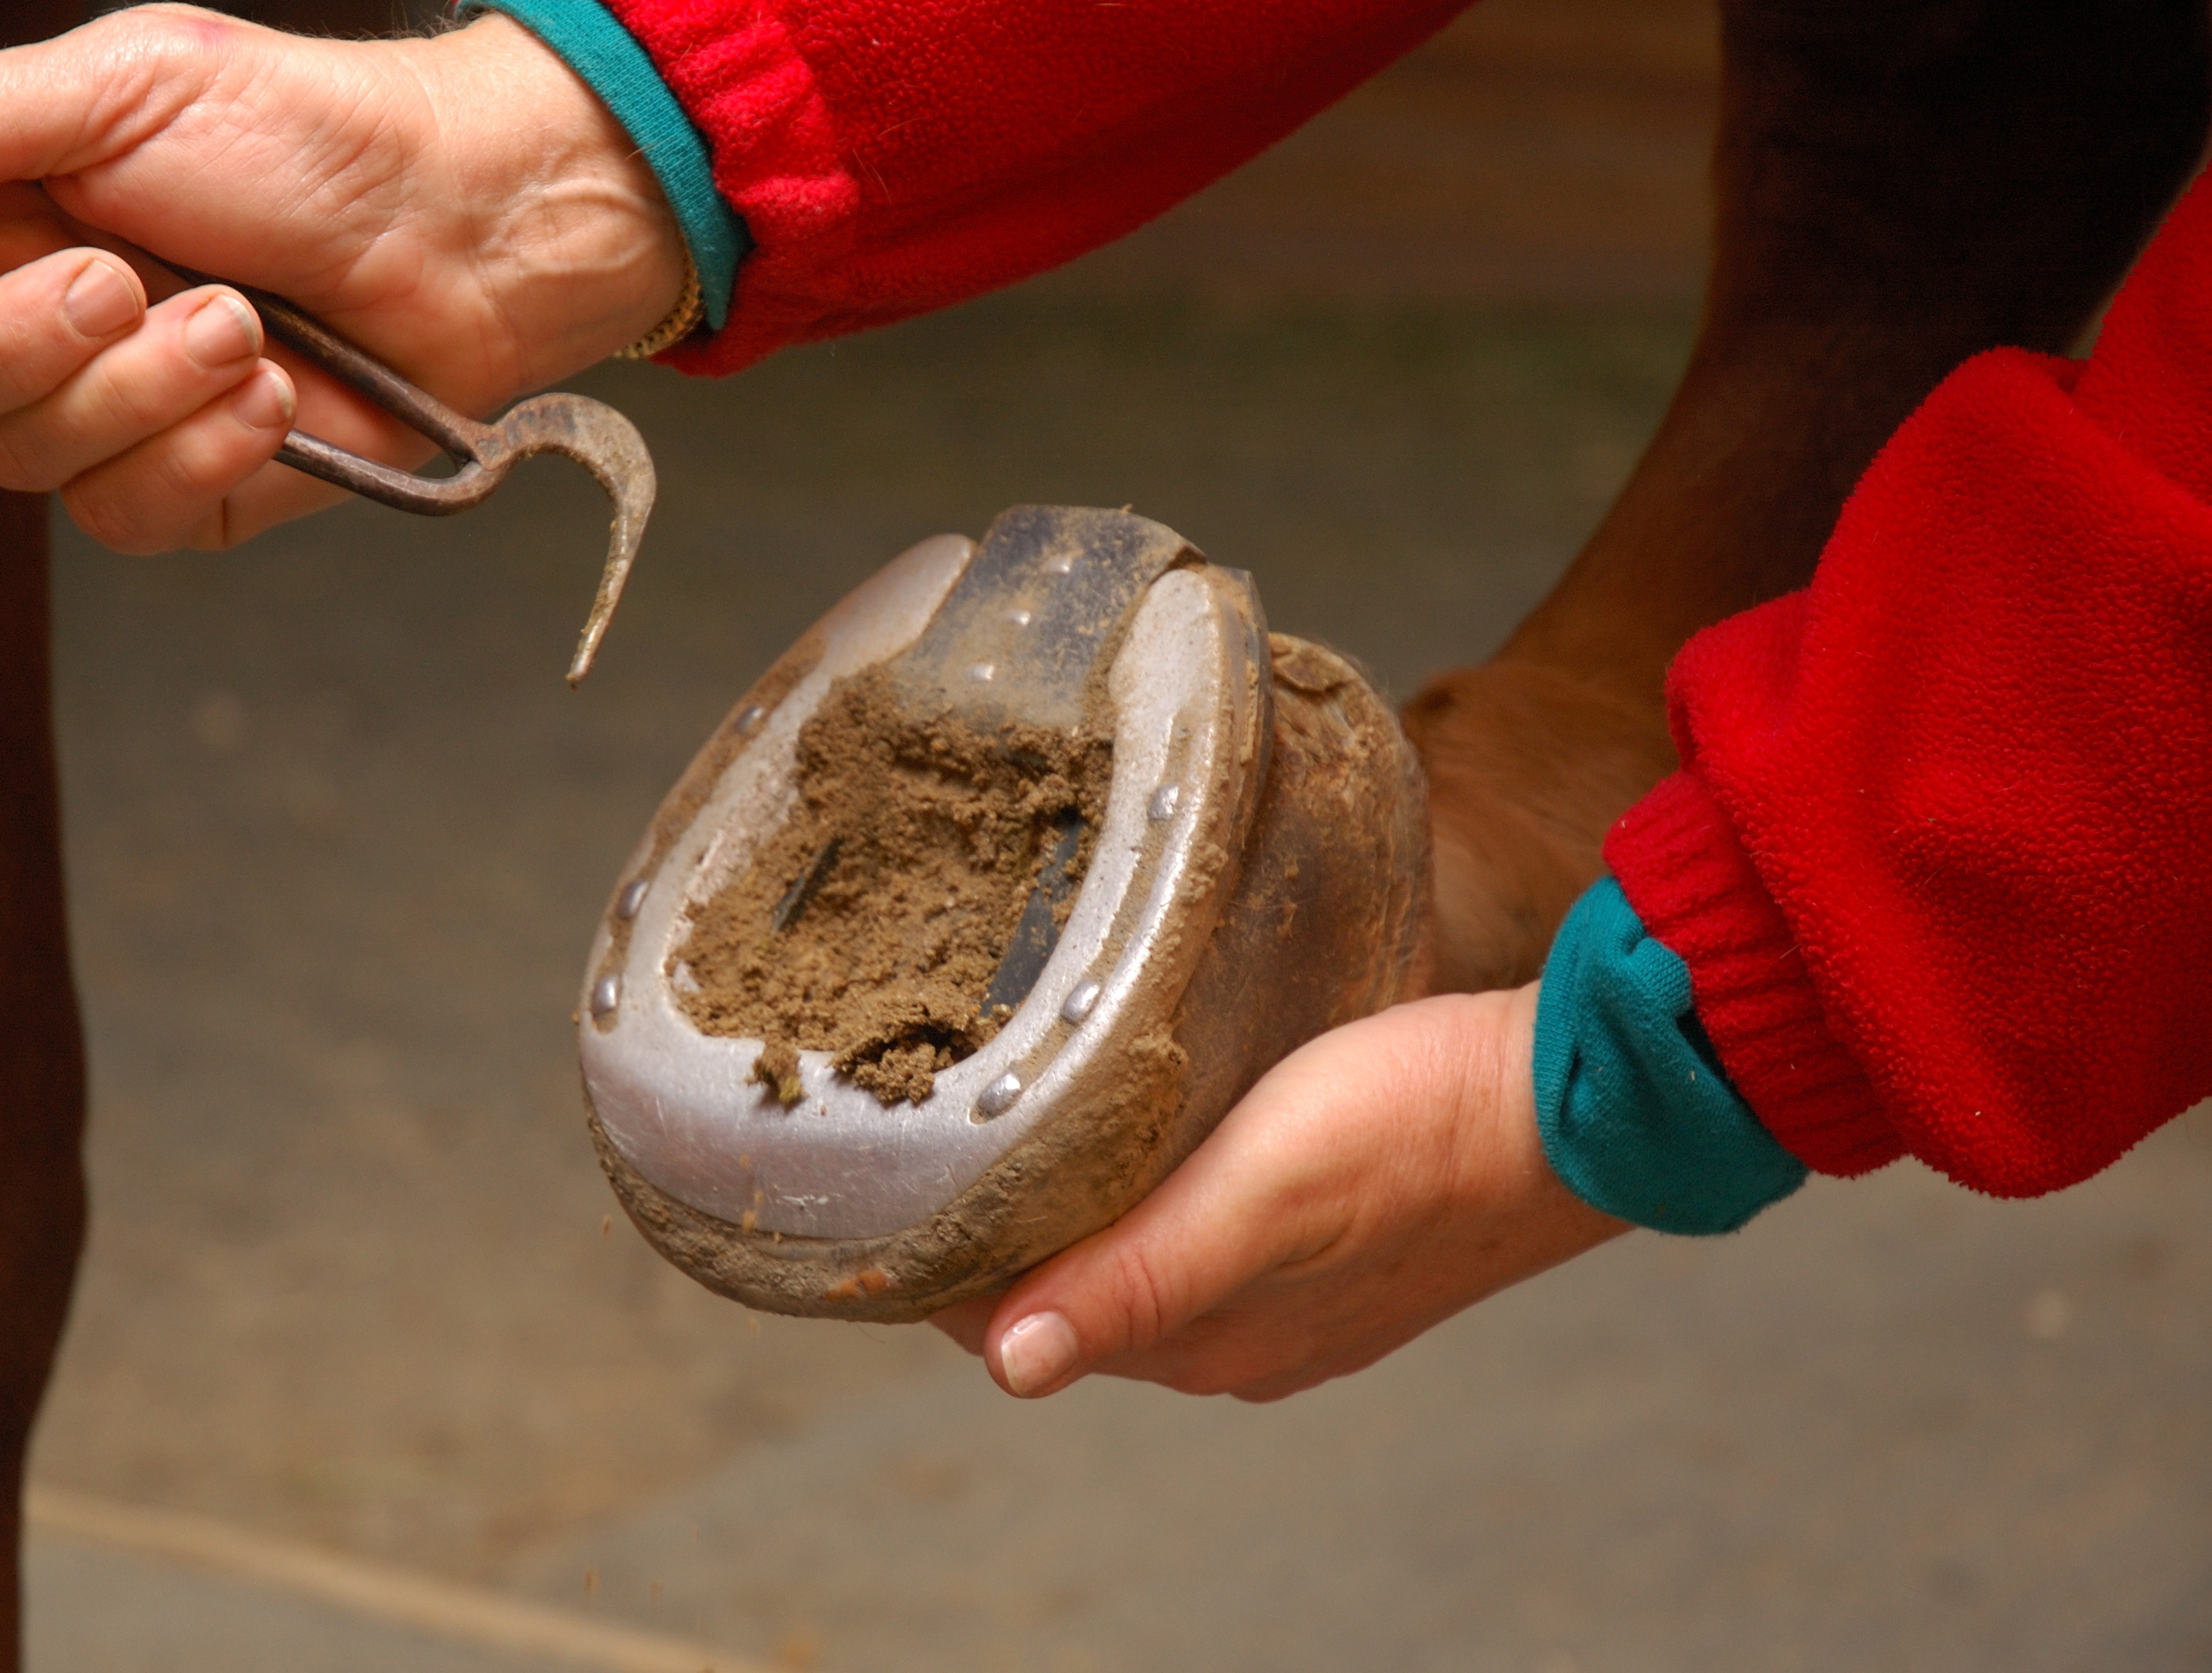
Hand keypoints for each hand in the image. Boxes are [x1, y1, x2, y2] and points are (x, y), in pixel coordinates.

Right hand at [0, 6, 681, 551]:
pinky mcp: (179, 491)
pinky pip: (122, 516)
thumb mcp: (131, 85)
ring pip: (13, 459)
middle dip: (14, 337)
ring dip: (137, 386)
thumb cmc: (314, 139)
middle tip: (126, 275)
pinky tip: (276, 397)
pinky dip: (202, 452)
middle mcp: (13, 318)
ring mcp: (95, 415)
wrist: (465, 230)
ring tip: (242, 319)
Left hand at [932, 986, 1628, 1401]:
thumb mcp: (1260, 1196)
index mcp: (1210, 1341)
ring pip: (1134, 1255)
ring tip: (1011, 1112)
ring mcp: (1295, 1293)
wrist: (1584, 1101)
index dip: (942, 1256)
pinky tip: (1141, 1125)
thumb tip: (1008, 1366)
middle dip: (995, 1228)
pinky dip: (1148, 1185)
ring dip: (1071, 1203)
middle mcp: (1243, 1336)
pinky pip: (1203, 1225)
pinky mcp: (1337, 1237)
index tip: (884, 1176)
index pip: (1014, 1319)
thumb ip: (1138, 1277)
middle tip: (930, 1121)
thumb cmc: (1426, 1132)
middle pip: (1067, 1290)